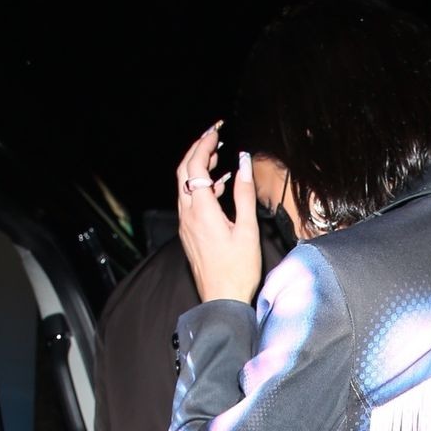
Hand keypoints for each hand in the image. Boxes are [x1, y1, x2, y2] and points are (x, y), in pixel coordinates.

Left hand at [176, 124, 261, 305]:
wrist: (222, 300)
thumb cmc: (238, 270)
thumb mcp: (247, 229)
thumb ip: (243, 193)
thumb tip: (244, 163)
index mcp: (201, 210)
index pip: (194, 165)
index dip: (204, 144)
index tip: (216, 131)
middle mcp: (187, 215)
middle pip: (184, 172)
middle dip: (197, 150)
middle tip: (214, 137)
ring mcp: (186, 225)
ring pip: (185, 186)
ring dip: (199, 167)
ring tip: (217, 156)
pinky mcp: (189, 234)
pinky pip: (190, 201)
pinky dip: (201, 186)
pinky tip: (218, 185)